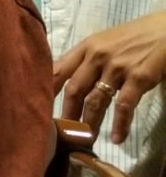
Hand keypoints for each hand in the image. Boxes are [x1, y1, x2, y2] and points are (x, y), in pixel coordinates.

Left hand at [55, 10, 165, 144]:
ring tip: (86, 140)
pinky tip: (118, 138)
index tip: (38, 109)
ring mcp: (117, 67)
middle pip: (74, 90)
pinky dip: (120, 124)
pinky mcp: (138, 77)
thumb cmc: (137, 36)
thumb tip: (67, 80)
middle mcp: (97, 56)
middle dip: (67, 114)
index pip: (57, 70)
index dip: (46, 91)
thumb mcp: (105, 42)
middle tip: (64, 134)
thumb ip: (86, 59)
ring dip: (89, 123)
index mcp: (85, 47)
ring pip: (95, 100)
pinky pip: (124, 105)